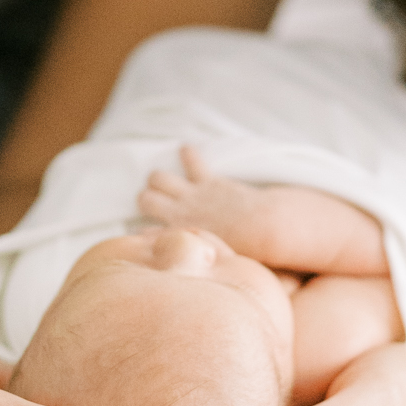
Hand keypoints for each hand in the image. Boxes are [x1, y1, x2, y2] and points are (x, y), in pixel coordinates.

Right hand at [139, 145, 271, 252]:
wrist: (263, 226)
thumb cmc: (241, 249)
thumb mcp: (207, 255)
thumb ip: (185, 251)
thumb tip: (165, 251)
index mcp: (179, 233)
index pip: (145, 233)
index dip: (141, 234)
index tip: (142, 233)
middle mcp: (180, 211)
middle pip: (145, 198)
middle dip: (146, 198)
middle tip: (152, 203)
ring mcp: (193, 193)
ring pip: (158, 177)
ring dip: (158, 178)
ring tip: (161, 181)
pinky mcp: (210, 180)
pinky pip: (192, 160)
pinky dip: (188, 154)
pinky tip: (185, 150)